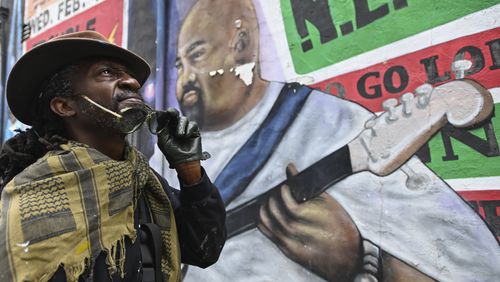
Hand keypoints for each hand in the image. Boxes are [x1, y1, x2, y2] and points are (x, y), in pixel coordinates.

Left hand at [156, 108, 209, 167]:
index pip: (166, 117)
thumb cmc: (172, 153)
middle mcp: (176, 127)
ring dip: (181, 126)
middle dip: (172, 112)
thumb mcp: (162, 140)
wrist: (184, 161)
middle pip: (175, 114)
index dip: (165, 114)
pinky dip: (189, 129)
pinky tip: (186, 136)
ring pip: (184, 119)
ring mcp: (185, 128)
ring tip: (180, 136)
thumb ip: (161, 128)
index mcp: (167, 128)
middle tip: (171, 113)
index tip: (164, 113)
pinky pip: (192, 124)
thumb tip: (159, 116)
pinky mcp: (194, 131)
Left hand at [258, 163, 359, 280]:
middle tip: (280, 192)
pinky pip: (266, 231)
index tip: (286, 185)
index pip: (285, 195)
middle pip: (273, 206)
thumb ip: (306, 185)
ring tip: (274, 201)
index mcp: (308, 213)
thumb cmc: (341, 228)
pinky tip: (269, 213)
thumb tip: (290, 167)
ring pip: (266, 218)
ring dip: (266, 205)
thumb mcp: (329, 202)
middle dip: (274, 195)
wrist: (349, 258)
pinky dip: (263, 219)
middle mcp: (296, 228)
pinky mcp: (286, 249)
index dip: (284, 188)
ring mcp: (289, 240)